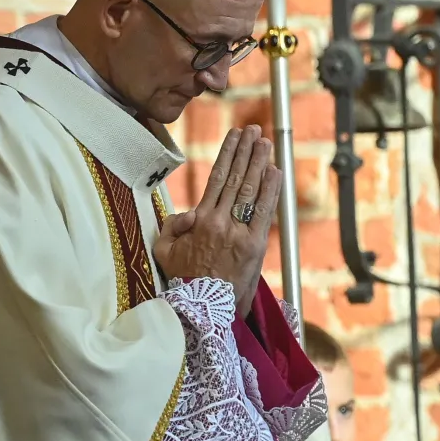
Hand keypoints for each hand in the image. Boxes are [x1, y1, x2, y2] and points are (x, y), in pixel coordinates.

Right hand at [154, 126, 281, 316]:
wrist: (204, 310)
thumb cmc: (184, 281)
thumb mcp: (164, 252)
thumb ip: (170, 228)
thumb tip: (185, 214)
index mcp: (199, 220)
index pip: (216, 178)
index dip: (227, 154)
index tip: (234, 136)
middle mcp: (220, 221)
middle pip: (235, 178)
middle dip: (245, 152)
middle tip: (253, 130)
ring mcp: (239, 232)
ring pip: (250, 190)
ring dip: (259, 163)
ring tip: (265, 143)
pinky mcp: (255, 245)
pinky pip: (264, 212)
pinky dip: (270, 190)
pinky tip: (275, 171)